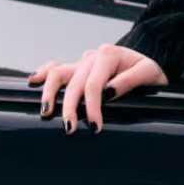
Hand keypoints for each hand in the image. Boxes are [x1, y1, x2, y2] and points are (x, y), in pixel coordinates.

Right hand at [27, 44, 168, 133]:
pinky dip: (44, 73)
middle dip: (69, 107)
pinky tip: (32, 82)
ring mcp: (83, 62)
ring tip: (45, 112)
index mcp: (109, 55)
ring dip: (49, 92)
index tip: (95, 127)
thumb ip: (129, 80)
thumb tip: (108, 92)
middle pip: (73, 83)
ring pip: (58, 72)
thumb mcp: (149, 72)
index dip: (92, 106)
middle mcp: (92, 57)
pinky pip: (57, 67)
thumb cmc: (150, 69)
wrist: (150, 58)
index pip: (94, 84)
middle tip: (70, 129)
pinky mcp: (79, 68)